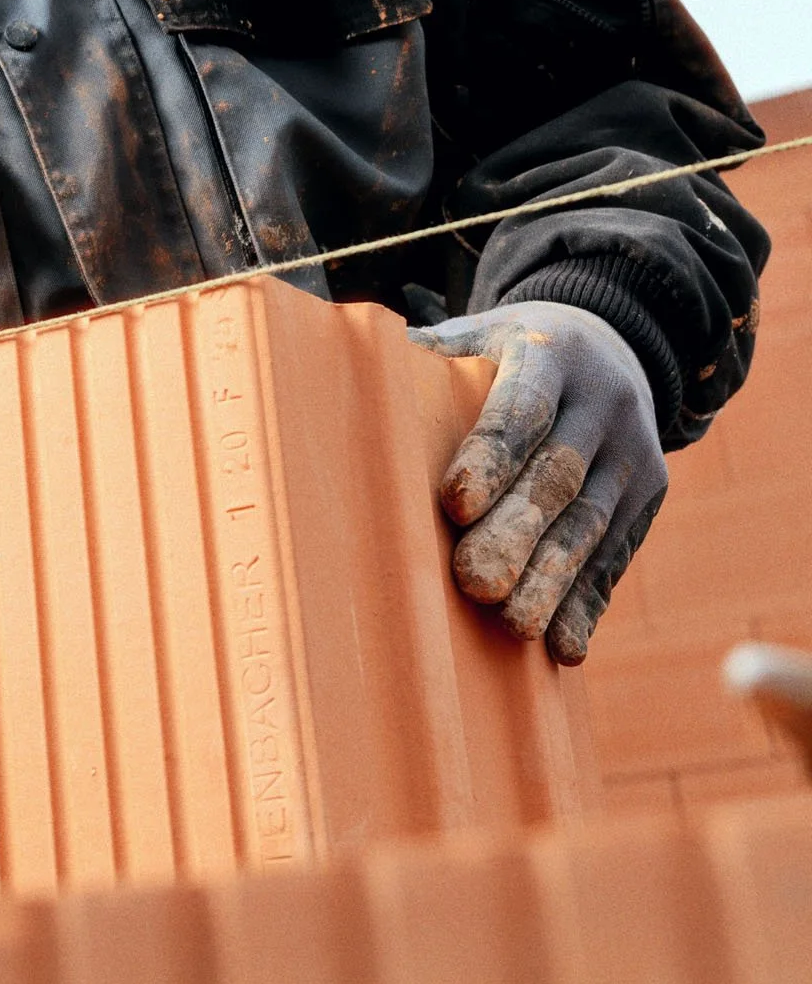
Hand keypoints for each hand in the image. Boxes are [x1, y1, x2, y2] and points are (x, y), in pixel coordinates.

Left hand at [412, 300, 666, 663]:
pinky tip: (563, 647)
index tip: (454, 504)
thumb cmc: (508, 353)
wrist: (612, 346)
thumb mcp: (478, 336)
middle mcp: (603, 401)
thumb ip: (428, 356)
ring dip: (552, 581)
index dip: (490, 456)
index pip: (523, 408)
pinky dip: (588, 604)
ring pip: (591, 524)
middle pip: (558, 475)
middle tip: (473, 582)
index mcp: (552, 353)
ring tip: (515, 625)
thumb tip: (335, 367)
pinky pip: (616, 556)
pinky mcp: (648, 498)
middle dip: (517, 531)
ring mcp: (633, 453)